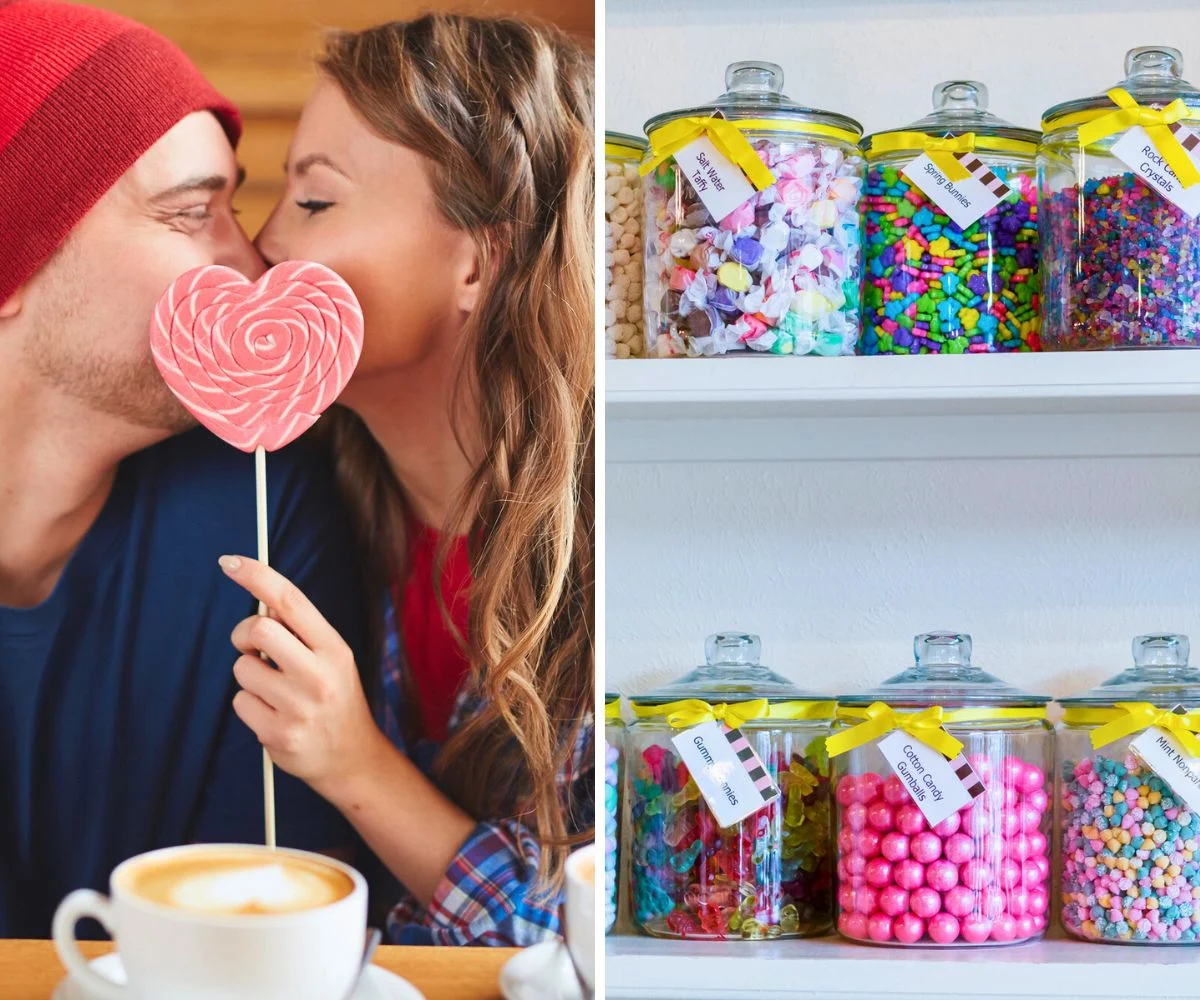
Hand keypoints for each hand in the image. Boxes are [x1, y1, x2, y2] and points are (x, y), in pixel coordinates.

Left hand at [220, 554, 382, 794]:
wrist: (351, 758)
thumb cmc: (334, 698)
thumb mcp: (333, 658)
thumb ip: (301, 632)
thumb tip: (262, 600)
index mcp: (334, 649)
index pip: (290, 600)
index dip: (257, 576)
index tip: (230, 562)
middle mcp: (319, 675)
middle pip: (258, 629)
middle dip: (243, 635)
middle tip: (251, 648)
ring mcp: (298, 707)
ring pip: (242, 669)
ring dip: (249, 676)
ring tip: (275, 692)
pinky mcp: (278, 735)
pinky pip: (240, 702)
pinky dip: (249, 705)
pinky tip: (273, 715)